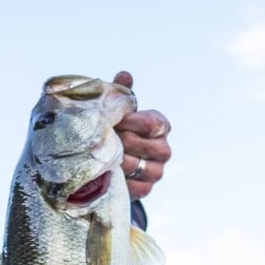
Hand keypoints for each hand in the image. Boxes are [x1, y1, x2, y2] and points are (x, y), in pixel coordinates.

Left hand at [112, 71, 171, 200]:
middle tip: (102, 140)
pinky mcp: (146, 190)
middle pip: (145, 145)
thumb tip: (124, 75)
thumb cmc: (114, 130)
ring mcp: (156, 171)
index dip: (129, 123)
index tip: (112, 122)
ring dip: (116, 160)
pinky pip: (134, 186)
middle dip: (121, 141)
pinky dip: (118, 180)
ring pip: (137, 165)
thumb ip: (122, 94)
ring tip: (100, 155)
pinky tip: (105, 173)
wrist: (107, 163)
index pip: (150, 123)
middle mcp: (164, 149)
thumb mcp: (117, 112)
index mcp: (160, 126)